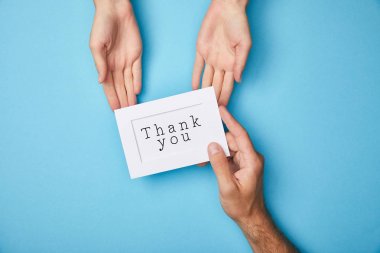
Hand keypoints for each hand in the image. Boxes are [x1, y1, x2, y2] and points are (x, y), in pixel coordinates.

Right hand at [90, 0, 141, 109]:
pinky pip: (137, 71)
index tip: (114, 109)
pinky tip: (137, 91)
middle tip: (125, 113)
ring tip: (132, 106)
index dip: (111, 97)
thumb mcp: (96, 46)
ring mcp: (127, 60)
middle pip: (120, 86)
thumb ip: (100, 64)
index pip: (109, 86)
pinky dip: (137, 81)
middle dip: (122, 100)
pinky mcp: (137, 54)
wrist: (114, 10)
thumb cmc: (101, 26)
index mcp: (105, 64)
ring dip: (130, 94)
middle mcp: (116, 65)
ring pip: (129, 82)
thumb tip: (100, 81)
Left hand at [192, 0, 250, 104]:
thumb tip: (239, 80)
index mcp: (233, 64)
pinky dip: (195, 78)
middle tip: (210, 111)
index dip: (225, 97)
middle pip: (217, 86)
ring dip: (204, 91)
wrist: (226, 8)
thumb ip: (241, 63)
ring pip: (207, 79)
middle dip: (214, 99)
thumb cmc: (239, 24)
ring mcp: (211, 58)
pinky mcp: (201, 50)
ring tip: (201, 104)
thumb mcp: (245, 45)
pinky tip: (194, 88)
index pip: (228, 86)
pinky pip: (197, 67)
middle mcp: (222, 64)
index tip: (221, 109)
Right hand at [208, 107, 296, 251]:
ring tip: (204, 158)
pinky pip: (229, 155)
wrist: (250, 218)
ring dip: (216, 150)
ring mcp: (247, 162)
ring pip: (229, 147)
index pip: (240, 135)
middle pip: (232, 141)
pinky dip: (219, 157)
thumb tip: (212, 145)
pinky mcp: (242, 166)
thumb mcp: (227, 186)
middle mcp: (251, 158)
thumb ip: (219, 164)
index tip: (221, 110)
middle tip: (202, 139)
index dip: (230, 121)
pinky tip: (209, 162)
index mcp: (252, 161)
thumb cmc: (242, 205)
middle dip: (217, 141)